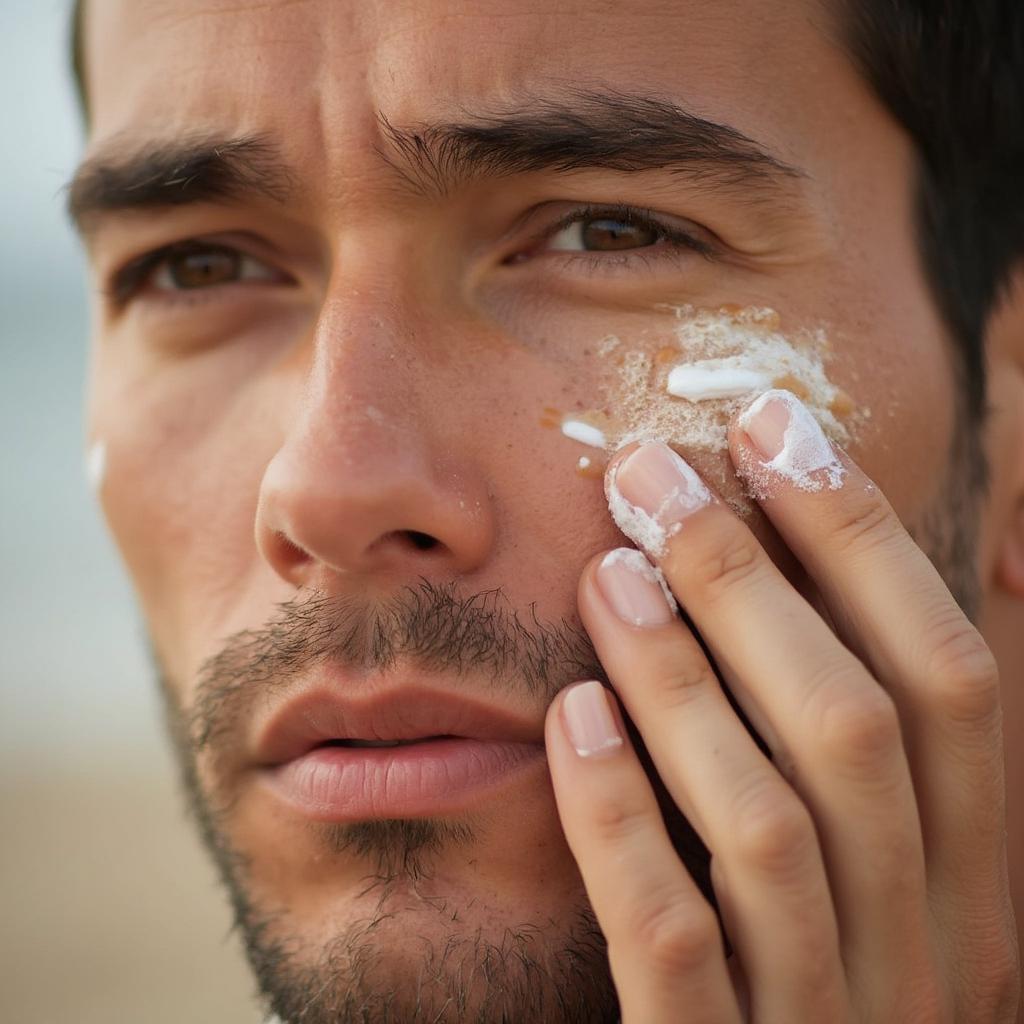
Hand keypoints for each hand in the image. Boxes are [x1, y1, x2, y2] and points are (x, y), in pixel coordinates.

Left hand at [545, 390, 1020, 1021]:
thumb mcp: (897, 878)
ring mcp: (827, 1015)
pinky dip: (621, 818)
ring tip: (606, 567)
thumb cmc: (834, 985)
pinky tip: (570, 717)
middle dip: (753, 577)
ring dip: (681, 675)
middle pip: (855, 725)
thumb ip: (897, 754)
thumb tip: (923, 575)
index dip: (865, 538)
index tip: (774, 426)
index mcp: (976, 883)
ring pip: (765, 819)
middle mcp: (925, 946)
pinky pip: (672, 939)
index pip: (949, 678)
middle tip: (650, 472)